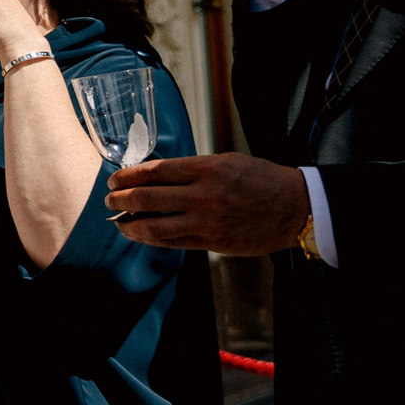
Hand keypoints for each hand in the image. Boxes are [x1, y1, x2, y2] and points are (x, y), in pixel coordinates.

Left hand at [104, 153, 310, 253]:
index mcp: (207, 169)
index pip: (154, 171)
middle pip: (147, 197)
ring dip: (130, 224)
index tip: (114, 178)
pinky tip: (142, 234)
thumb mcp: (226, 162)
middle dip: (120, 199)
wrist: (296, 207)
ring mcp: (208, 222)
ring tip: (119, 221)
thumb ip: (191, 168)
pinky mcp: (213, 242)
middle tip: (108, 199)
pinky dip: (152, 239)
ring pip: (155, 226)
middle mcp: (204, 195)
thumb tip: (155, 174)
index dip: (127, 175)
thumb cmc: (262, 180)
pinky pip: (174, 242)